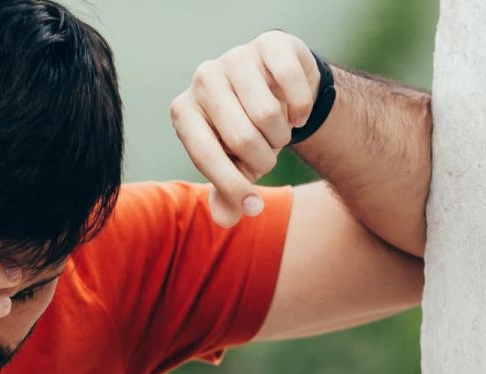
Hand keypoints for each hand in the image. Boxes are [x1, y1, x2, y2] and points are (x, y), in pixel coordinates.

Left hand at [171, 30, 320, 226]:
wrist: (278, 89)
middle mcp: (202, 79)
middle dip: (264, 159)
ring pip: (269, 115)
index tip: (254, 207)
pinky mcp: (269, 43)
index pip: (205, 155)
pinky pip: (292, 84)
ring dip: (283, 136)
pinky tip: (297, 112)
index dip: (233, 186)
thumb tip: (226, 219)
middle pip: (243, 139)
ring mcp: (234, 57)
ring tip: (278, 132)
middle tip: (268, 154)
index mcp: (183, 111)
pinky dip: (301, 109)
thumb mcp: (235, 166)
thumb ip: (228, 195)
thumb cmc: (247, 133)